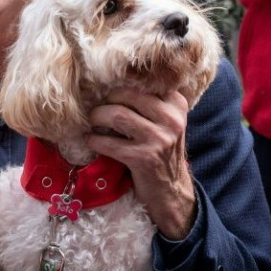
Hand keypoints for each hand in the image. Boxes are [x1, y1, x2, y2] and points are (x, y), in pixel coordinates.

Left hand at [87, 89, 195, 239]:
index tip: (109, 91)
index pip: (144, 82)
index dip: (121, 84)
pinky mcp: (143, 158)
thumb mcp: (166, 121)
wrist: (170, 189)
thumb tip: (115, 80)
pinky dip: (94, 140)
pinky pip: (108, 142)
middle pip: (127, 94)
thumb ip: (151, 101)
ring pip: (117, 115)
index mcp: (176, 105)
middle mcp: (171, 119)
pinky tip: (93, 141)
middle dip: (106, 100)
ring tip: (94, 122)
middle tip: (99, 108)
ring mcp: (159, 139)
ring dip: (97, 117)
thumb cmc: (161, 150)